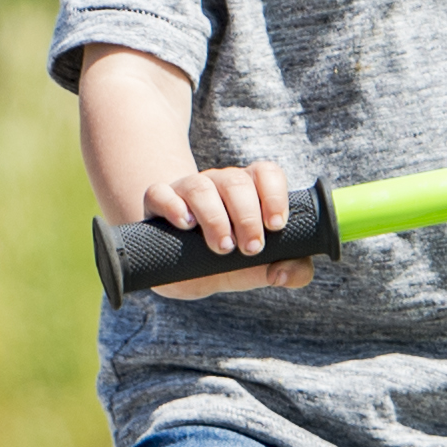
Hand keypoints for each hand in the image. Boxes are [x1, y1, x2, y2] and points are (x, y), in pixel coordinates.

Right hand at [141, 161, 315, 293]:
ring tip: (222, 247)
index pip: (266, 173)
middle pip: (235, 182)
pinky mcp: (157, 201)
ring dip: (215, 218)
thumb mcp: (258, 268)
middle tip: (251, 249)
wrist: (179, 271)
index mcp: (248, 191)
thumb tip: (285, 274)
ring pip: (200, 187)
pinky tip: (185, 224)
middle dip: (247, 217)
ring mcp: (186, 190)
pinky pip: (160, 193)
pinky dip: (173, 206)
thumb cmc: (226, 262)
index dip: (275, 195)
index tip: (277, 226)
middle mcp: (218, 185)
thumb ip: (289, 270)